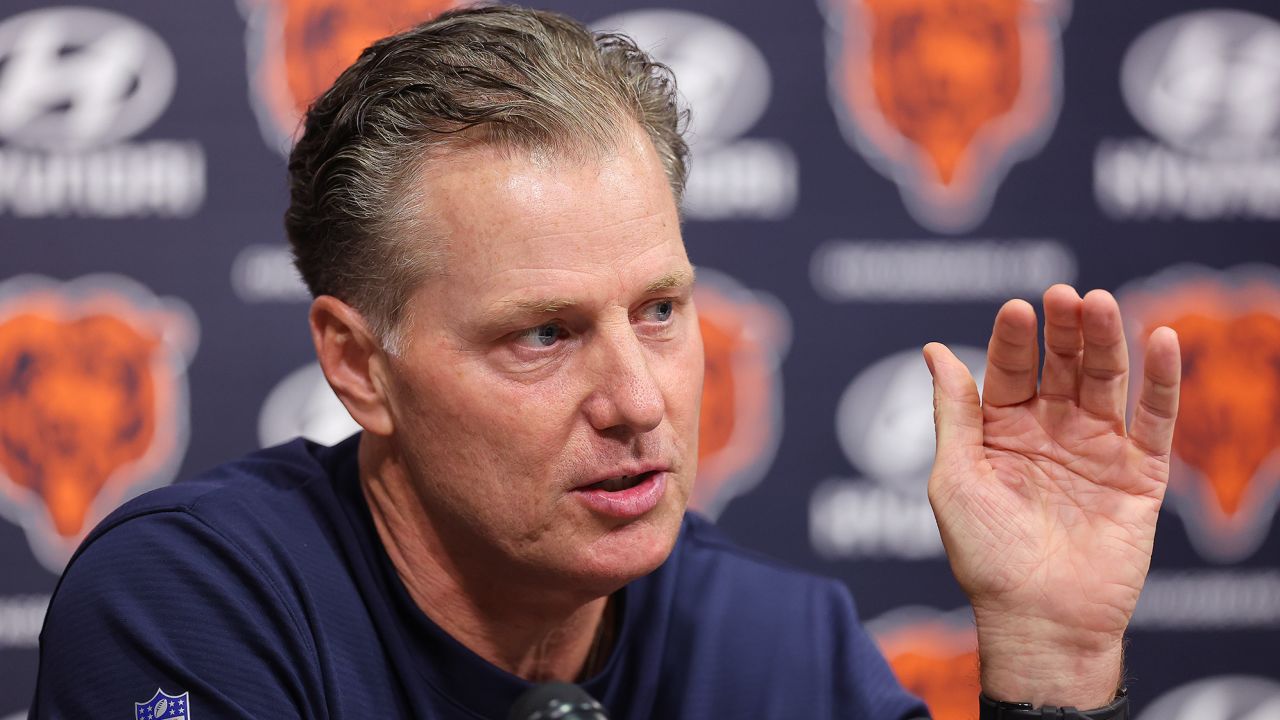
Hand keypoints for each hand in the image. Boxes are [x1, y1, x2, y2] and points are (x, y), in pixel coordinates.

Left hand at [923, 284, 1180, 707]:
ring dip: (1105, 342)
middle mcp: (1049, 433)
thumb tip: (933, 349)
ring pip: (1105, 382)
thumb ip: (954, 413)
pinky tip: (1158, 340)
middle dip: (1063, 330)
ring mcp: (1096, 450)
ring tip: (1100, 304)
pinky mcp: (1139, 475)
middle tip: (1065, 296)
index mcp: (1000, 431)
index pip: (1009, 371)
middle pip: (1060, 366)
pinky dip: (1161, 381)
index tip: (1017, 308)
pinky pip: (1155, 421)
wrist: (1038, 620)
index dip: (1013, 340)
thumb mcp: (955, 479)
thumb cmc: (984, 556)